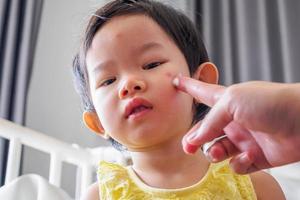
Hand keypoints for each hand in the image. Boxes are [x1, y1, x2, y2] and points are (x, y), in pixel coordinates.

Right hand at [174, 75, 299, 173]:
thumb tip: (195, 140)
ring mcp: (244, 139)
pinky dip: (239, 163)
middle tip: (188, 147)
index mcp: (227, 102)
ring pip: (218, 150)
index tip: (176, 81)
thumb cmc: (270, 102)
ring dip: (214, 153)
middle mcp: (233, 120)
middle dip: (194, 139)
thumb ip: (210, 120)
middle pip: (206, 131)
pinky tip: (247, 156)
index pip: (202, 93)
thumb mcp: (232, 102)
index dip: (189, 87)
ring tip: (218, 151)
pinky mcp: (256, 157)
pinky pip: (238, 164)